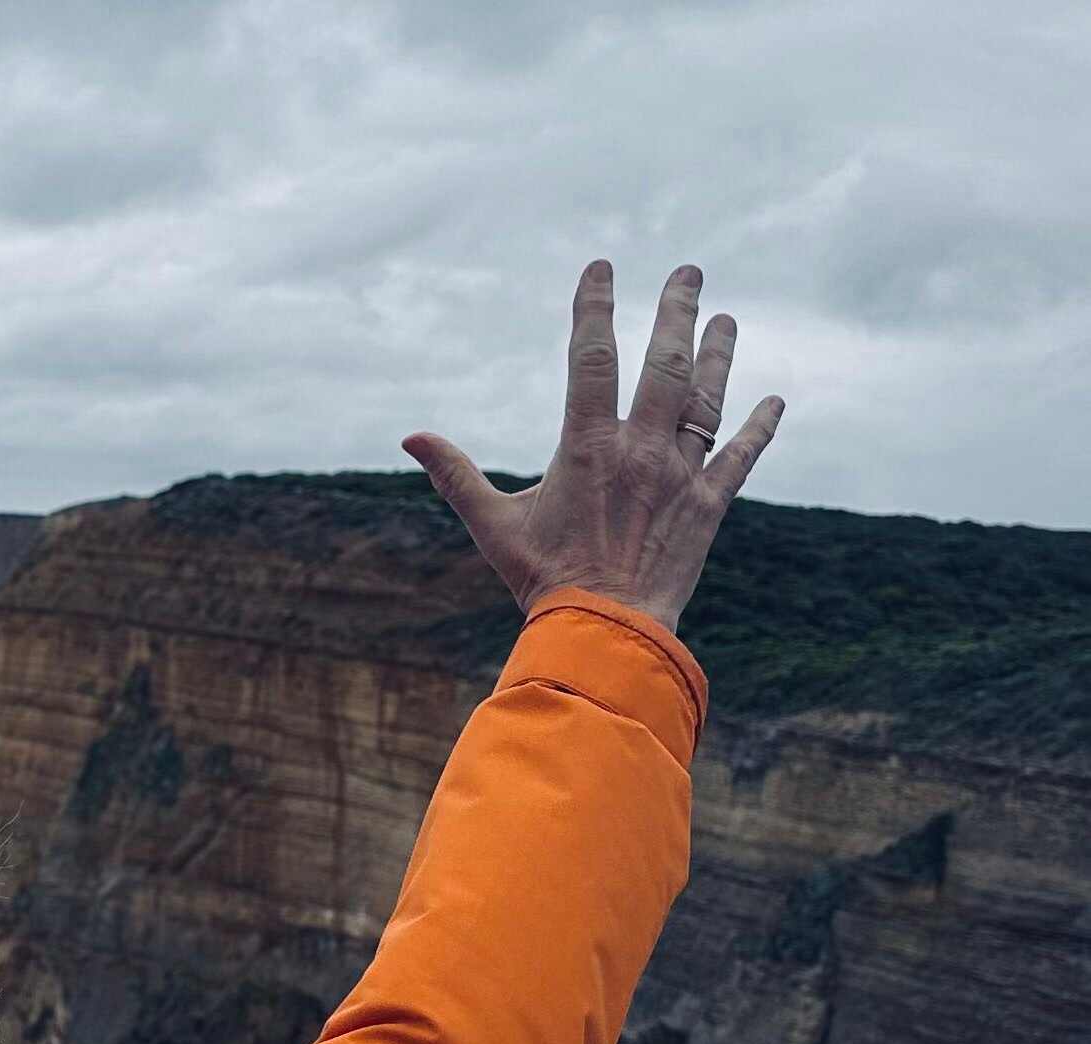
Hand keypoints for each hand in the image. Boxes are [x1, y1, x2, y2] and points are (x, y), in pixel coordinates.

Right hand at [405, 262, 783, 632]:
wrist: (604, 630)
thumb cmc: (544, 579)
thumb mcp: (493, 525)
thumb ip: (456, 475)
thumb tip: (411, 438)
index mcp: (588, 446)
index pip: (593, 359)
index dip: (595, 308)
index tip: (600, 269)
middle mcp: (641, 449)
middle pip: (665, 363)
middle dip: (676, 310)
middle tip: (688, 271)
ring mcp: (680, 474)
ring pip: (707, 399)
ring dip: (719, 354)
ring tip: (726, 319)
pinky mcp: (708, 504)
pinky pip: (741, 455)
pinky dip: (761, 427)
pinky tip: (776, 400)